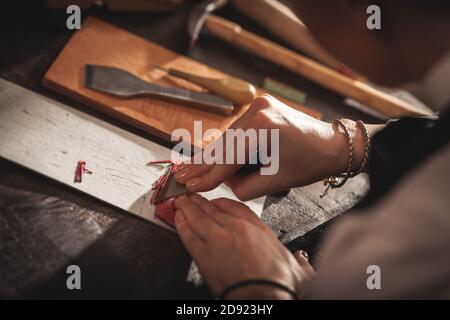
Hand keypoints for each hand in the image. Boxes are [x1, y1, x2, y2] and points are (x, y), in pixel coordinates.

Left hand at [174, 194, 314, 298]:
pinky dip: (181, 224)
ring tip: (180, 200)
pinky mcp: (204, 255)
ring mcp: (218, 240)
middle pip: (213, 209)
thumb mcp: (296, 265)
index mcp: (257, 227)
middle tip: (191, 195)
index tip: (215, 201)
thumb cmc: (280, 283)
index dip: (221, 202)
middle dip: (201, 201)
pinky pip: (188, 234)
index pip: (235, 206)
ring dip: (188, 207)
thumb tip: (301, 259)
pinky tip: (176, 217)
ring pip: (198, 218)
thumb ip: (297, 258)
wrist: (265, 297)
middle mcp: (236, 229)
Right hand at [176, 95, 364, 200]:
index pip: (229, 158)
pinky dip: (227, 147)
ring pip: (228, 137)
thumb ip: (244, 186)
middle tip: (182, 176)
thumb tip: (223, 183)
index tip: (191, 186)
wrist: (331, 144)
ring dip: (215, 156)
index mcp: (264, 127)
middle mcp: (258, 110)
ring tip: (191, 170)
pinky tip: (210, 158)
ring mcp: (258, 105)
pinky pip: (237, 131)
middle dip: (204, 164)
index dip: (208, 175)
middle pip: (223, 144)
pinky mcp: (259, 107)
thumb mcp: (276, 182)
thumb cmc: (310, 163)